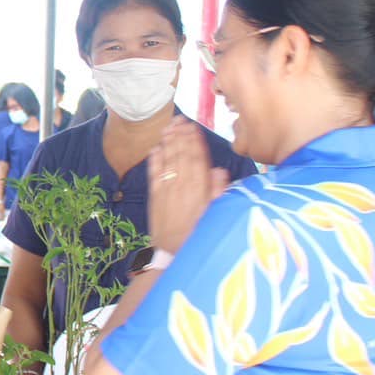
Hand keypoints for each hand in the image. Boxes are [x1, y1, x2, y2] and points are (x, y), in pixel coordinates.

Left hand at [147, 117, 228, 254]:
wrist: (173, 255)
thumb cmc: (200, 235)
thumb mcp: (216, 215)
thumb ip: (219, 192)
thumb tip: (220, 171)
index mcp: (200, 190)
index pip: (197, 158)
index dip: (194, 141)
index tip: (193, 126)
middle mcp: (182, 187)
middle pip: (181, 155)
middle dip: (180, 136)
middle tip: (179, 119)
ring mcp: (166, 191)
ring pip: (167, 161)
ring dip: (167, 143)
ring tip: (168, 127)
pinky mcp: (154, 197)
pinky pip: (154, 174)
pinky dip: (154, 160)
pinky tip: (155, 148)